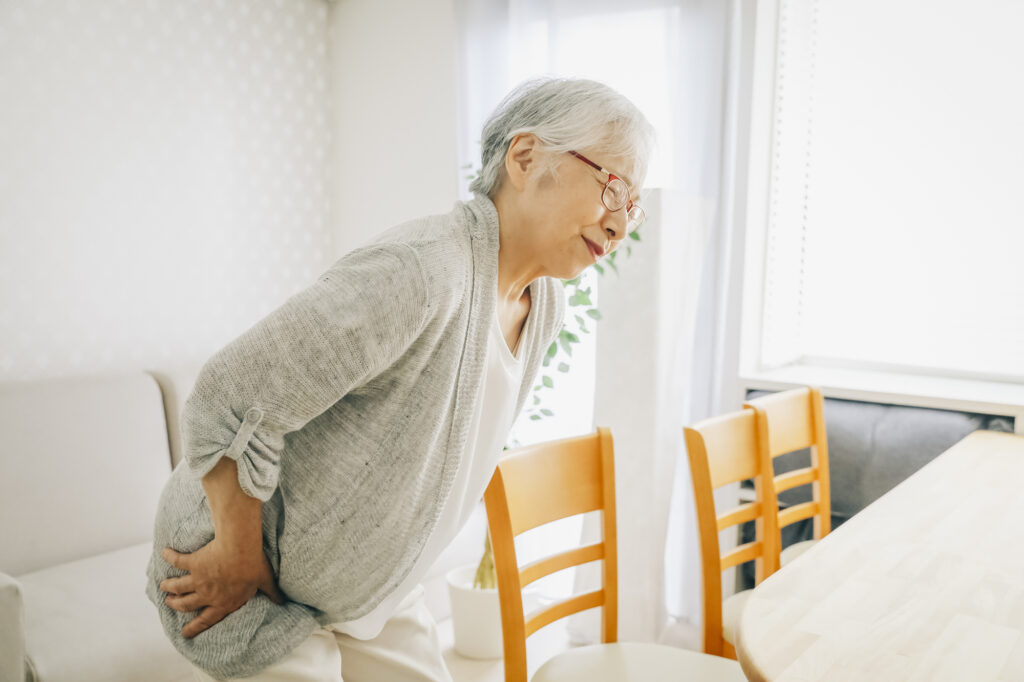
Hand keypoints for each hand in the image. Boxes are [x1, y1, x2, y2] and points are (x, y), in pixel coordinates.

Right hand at [159, 536, 285, 638]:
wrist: (239, 549)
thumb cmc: (253, 565)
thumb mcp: (265, 581)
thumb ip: (271, 593)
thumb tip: (283, 602)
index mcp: (224, 602)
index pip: (207, 620)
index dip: (195, 628)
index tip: (185, 633)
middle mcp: (208, 594)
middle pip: (187, 604)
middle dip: (177, 605)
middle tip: (170, 603)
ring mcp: (198, 579)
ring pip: (178, 587)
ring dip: (169, 587)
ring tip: (163, 586)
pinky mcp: (193, 563)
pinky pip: (178, 561)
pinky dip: (170, 557)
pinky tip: (164, 553)